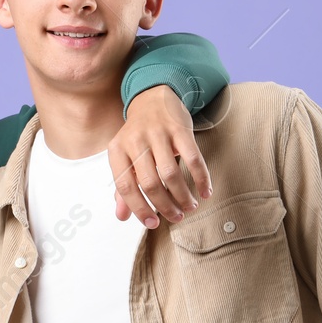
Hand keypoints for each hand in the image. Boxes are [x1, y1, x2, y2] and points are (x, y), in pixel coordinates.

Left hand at [110, 85, 212, 228]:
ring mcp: (158, 133)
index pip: (124, 186)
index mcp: (117, 150)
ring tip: (189, 207)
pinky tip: (205, 191)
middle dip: (165, 206)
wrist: (153, 99)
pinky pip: (193, 158)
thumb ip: (123, 187)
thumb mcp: (125, 157)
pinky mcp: (180, 128)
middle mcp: (135, 141)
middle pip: (150, 183)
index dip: (138, 208)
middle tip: (176, 217)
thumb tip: (122, 217)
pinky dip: (201, 178)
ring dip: (182, 195)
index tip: (152, 223)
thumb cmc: (138, 136)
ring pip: (170, 173)